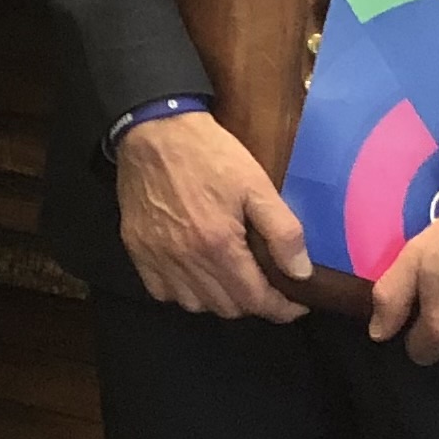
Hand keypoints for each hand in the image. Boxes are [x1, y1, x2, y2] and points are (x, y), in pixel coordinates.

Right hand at [115, 111, 311, 321]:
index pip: (256, 301)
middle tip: (265, 282)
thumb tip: (301, 274)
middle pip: (227, 307)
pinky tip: (194, 271)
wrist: (153, 129)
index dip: (282, 309)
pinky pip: (162, 292)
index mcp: (218, 245)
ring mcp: (157, 256)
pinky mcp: (136, 248)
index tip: (295, 304)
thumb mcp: (256, 183)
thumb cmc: (208, 153)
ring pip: (196, 304)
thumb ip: (283, 231)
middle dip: (253, 301)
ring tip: (231, 277)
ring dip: (218, 298)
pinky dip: (183, 291)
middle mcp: (186, 259)